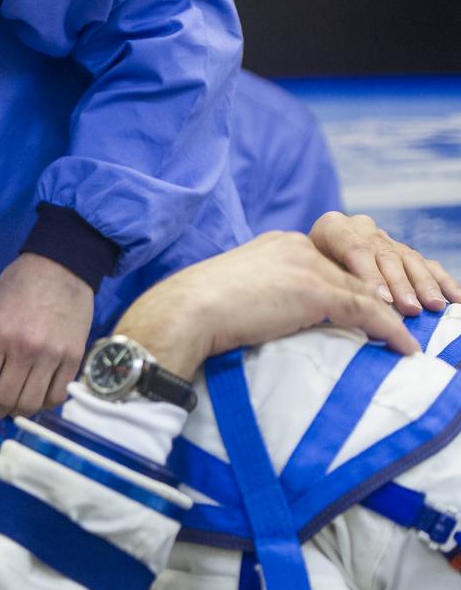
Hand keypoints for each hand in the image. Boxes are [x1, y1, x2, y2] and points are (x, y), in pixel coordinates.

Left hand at [0, 253, 93, 416]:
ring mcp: (52, 355)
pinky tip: (35, 394)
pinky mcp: (74, 357)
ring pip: (31, 404)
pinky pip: (57, 396)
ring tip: (12, 402)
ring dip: (16, 411)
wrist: (61, 266)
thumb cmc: (17, 287)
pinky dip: (43, 404)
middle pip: (4, 401)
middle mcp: (25, 349)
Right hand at [115, 231, 418, 379]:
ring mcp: (307, 266)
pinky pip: (367, 311)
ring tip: (406, 339)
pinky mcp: (315, 290)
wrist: (182, 313)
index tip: (366, 309)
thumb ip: (261, 296)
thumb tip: (268, 319)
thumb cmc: (193, 312)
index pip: (326, 264)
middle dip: (377, 298)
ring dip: (390, 316)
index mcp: (276, 244)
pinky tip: (404, 346)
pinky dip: (391, 329)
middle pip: (350, 274)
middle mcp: (295, 246)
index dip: (348, 287)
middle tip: (397, 323)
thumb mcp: (234, 294)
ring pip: (364, 292)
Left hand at [309, 211, 460, 314]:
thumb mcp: (302, 271)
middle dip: (400, 285)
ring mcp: (383, 238)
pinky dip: (441, 281)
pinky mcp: (400, 251)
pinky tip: (456, 298)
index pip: (355, 251)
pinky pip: (424, 264)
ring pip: (407, 259)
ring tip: (435, 306)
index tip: (381, 301)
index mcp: (332, 227)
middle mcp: (361, 228)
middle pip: (384, 256)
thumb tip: (343, 306)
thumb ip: (322, 281)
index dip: (371, 277)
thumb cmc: (294, 274)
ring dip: (424, 285)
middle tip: (411, 309)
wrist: (298, 263)